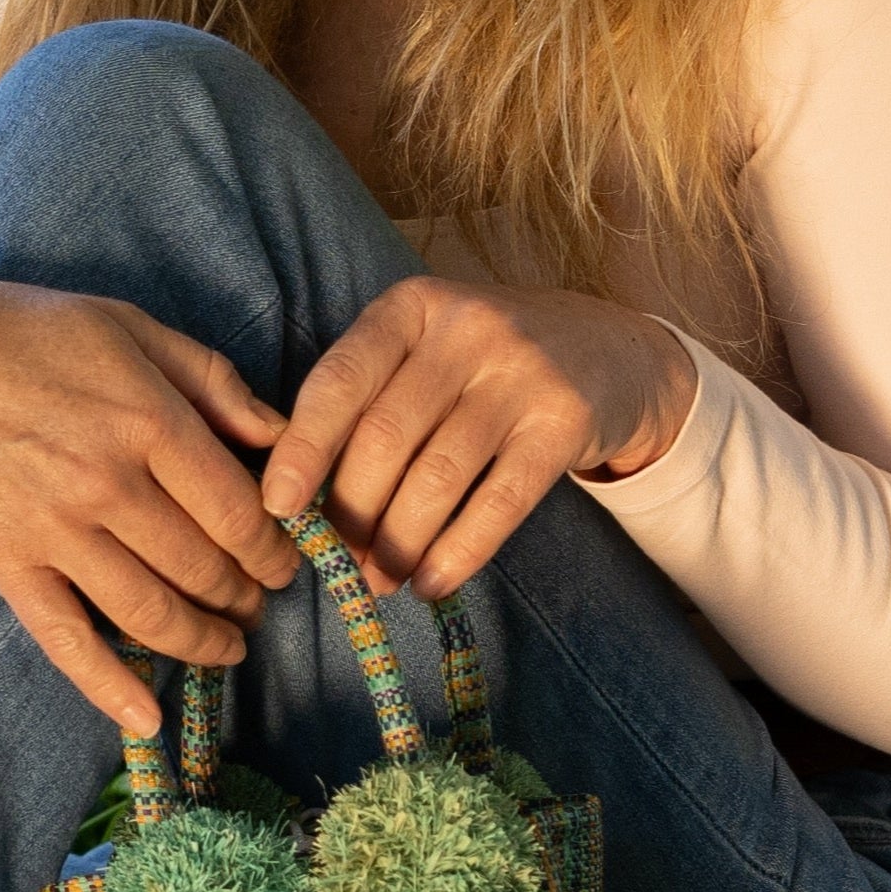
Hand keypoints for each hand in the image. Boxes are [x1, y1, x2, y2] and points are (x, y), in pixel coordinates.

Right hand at [0, 276, 299, 730]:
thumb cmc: (20, 332)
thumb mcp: (128, 327)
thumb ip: (211, 380)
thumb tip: (279, 435)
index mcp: (147, 420)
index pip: (238, 512)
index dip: (274, 548)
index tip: (284, 559)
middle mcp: (108, 484)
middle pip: (204, 568)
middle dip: (246, 596)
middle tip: (258, 602)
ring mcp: (55, 532)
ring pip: (152, 614)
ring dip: (204, 641)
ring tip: (228, 645)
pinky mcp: (8, 565)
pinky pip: (68, 640)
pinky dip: (111, 688)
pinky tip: (148, 718)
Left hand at [257, 278, 691, 598]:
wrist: (613, 352)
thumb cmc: (488, 362)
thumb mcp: (427, 349)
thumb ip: (369, 399)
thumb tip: (303, 500)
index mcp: (411, 308)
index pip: (340, 381)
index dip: (302, 448)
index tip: (278, 506)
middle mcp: (465, 329)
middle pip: (385, 437)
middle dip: (352, 512)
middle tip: (341, 561)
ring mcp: (520, 373)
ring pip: (437, 477)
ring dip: (399, 542)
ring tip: (381, 581)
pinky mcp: (564, 422)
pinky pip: (500, 502)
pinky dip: (459, 552)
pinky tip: (432, 583)